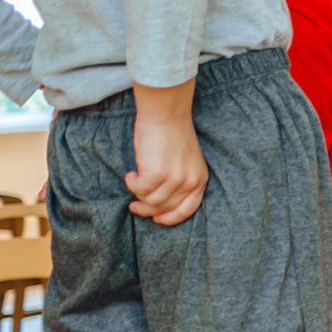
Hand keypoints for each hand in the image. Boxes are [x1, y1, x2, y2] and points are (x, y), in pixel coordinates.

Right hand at [126, 105, 207, 223]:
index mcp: (200, 179)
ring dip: (138, 194)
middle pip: (165, 207)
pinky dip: (132, 183)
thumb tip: (159, 200)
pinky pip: (139, 189)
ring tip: (133, 181)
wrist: (166, 113)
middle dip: (147, 209)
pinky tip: (131, 173)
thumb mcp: (186, 161)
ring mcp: (174, 179)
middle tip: (134, 206)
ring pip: (150, 201)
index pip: (187, 209)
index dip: (171, 218)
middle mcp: (190, 182)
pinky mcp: (157, 174)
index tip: (157, 219)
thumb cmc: (173, 133)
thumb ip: (180, 180)